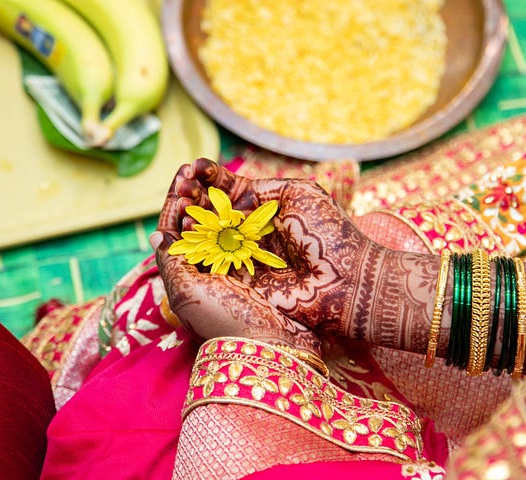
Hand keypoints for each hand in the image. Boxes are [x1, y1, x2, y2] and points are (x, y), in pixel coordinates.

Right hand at [158, 158, 387, 336]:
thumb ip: (262, 190)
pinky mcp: (239, 282)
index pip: (229, 190)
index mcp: (266, 209)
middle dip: (193, 196)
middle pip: (211, 211)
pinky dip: (191, 246)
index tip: (194, 167)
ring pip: (205, 235)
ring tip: (179, 203)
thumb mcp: (299, 194)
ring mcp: (243, 257)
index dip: (209, 178)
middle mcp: (251, 232)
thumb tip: (232, 199)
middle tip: (180, 185)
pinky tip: (181, 228)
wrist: (346, 281)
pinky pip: (208, 263)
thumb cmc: (329, 234)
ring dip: (188, 218)